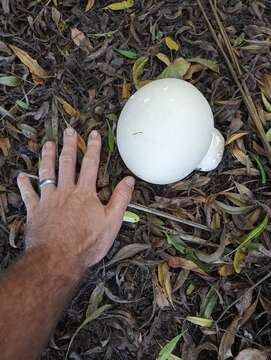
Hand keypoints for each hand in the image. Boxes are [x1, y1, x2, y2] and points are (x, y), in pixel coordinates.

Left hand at [17, 128, 134, 269]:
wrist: (58, 259)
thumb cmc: (86, 243)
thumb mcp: (111, 222)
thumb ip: (120, 199)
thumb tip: (129, 180)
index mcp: (84, 193)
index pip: (90, 165)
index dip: (92, 147)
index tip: (92, 134)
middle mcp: (65, 192)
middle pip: (67, 163)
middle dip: (69, 145)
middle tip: (68, 131)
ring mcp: (48, 200)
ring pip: (47, 173)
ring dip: (47, 157)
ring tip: (47, 144)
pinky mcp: (35, 211)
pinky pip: (28, 195)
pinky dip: (24, 185)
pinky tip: (21, 177)